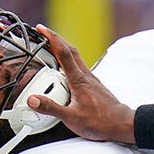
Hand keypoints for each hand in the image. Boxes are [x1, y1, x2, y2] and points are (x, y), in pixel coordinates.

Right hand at [27, 25, 134, 143]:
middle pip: (71, 50)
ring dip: (63, 50)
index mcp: (79, 80)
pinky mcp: (94, 86)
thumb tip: (33, 100)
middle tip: (43, 33)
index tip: (41, 29)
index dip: (52, 38)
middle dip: (56, 39)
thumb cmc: (100, 121)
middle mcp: (86, 76)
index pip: (64, 53)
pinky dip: (69, 63)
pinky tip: (64, 71)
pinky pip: (79, 68)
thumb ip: (51, 108)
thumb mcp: (71, 118)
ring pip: (76, 58)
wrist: (121, 124)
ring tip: (50, 48)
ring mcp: (91, 80)